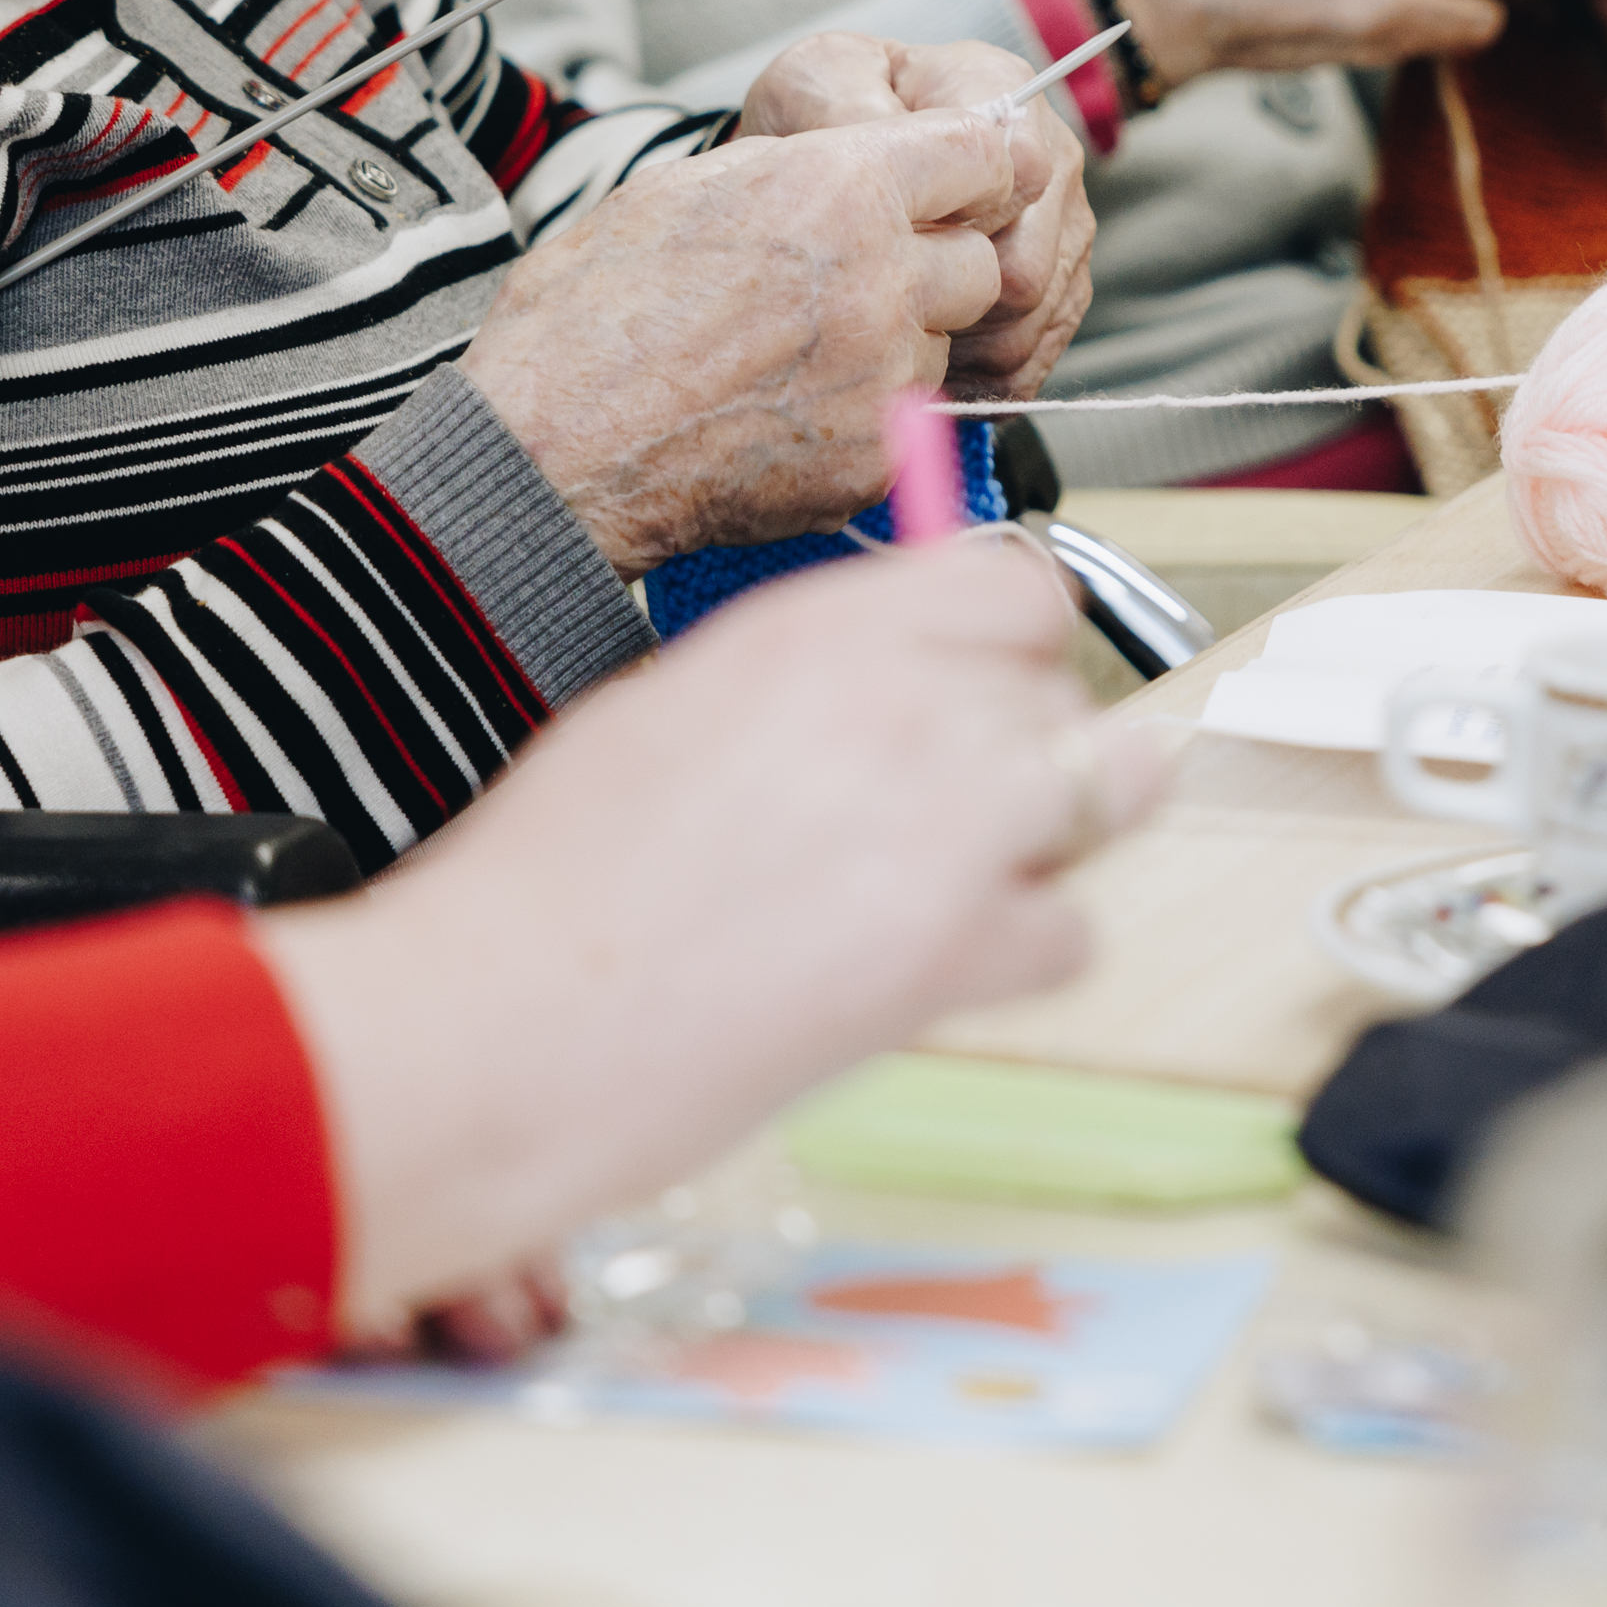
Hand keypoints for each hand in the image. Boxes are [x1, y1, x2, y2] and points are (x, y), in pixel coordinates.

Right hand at [256, 531, 1175, 1324]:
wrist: (500, 1023)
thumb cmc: (549, 882)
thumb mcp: (674, 706)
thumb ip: (814, 679)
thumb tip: (899, 680)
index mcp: (824, 628)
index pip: (1018, 584)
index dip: (1013, 642)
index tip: (988, 682)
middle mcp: (905, 699)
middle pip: (1062, 691)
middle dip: (1021, 751)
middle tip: (948, 815)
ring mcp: (947, 822)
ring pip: (1106, 792)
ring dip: (1047, 840)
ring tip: (959, 885)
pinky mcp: (961, 947)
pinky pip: (1072, 932)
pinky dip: (1019, 957)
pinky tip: (928, 974)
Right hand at [454, 108, 1046, 566]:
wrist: (553, 450)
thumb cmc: (592, 314)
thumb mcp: (683, 190)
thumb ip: (796, 171)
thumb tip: (854, 161)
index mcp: (840, 189)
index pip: (984, 155)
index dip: (967, 172)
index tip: (951, 189)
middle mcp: (883, 278)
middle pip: (978, 264)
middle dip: (934, 269)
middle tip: (852, 286)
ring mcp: (887, 376)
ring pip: (941, 346)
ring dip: (897, 346)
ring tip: (793, 358)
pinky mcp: (880, 456)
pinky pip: (906, 423)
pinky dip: (862, 420)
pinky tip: (782, 416)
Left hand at [730, 32, 1095, 400]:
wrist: (838, 161)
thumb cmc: (830, 114)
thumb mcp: (817, 80)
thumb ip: (843, 102)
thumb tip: (882, 143)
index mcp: (1004, 95)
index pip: (1018, 169)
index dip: (955, 215)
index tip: (895, 230)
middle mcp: (1052, 163)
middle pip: (1027, 267)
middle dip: (944, 299)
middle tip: (873, 304)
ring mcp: (1061, 236)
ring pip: (1029, 325)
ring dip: (955, 346)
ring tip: (886, 336)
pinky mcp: (1055, 299)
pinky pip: (1028, 365)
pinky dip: (970, 381)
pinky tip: (916, 367)